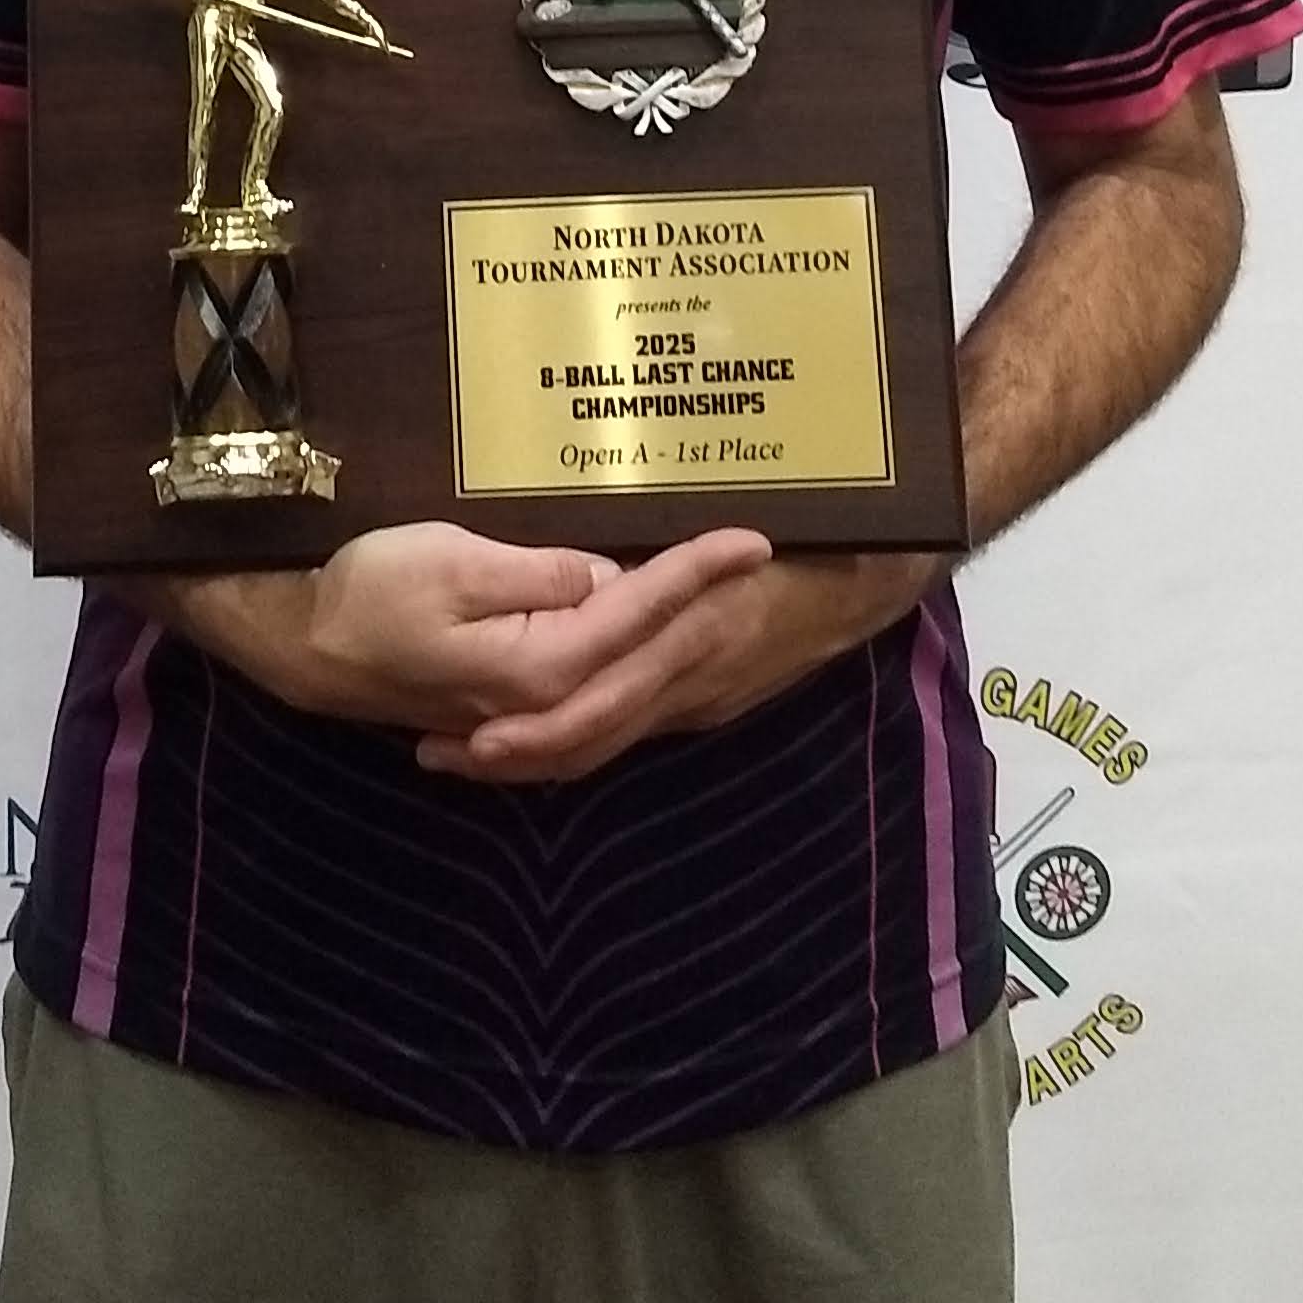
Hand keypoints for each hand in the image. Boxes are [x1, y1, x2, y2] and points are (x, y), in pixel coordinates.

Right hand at [162, 522, 771, 735]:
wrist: (308, 645)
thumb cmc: (371, 592)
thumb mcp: (452, 563)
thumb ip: (538, 575)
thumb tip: (608, 576)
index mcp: (542, 664)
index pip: (640, 610)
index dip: (699, 572)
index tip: (751, 539)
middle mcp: (547, 702)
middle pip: (648, 654)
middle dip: (709, 605)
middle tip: (758, 558)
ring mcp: (530, 716)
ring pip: (628, 686)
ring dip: (678, 642)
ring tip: (722, 598)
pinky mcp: (514, 713)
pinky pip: (596, 704)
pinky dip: (633, 683)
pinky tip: (649, 663)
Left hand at [417, 549, 945, 783]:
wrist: (863, 580)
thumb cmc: (793, 546)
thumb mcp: (716, 546)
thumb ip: (655, 568)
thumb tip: (582, 582)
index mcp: (685, 641)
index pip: (598, 702)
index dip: (533, 730)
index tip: (475, 738)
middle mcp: (686, 684)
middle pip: (589, 739)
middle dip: (515, 755)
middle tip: (439, 755)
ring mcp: (696, 699)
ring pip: (604, 742)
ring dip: (534, 754)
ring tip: (459, 752)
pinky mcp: (702, 701)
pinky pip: (626, 731)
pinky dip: (575, 739)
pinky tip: (529, 731)